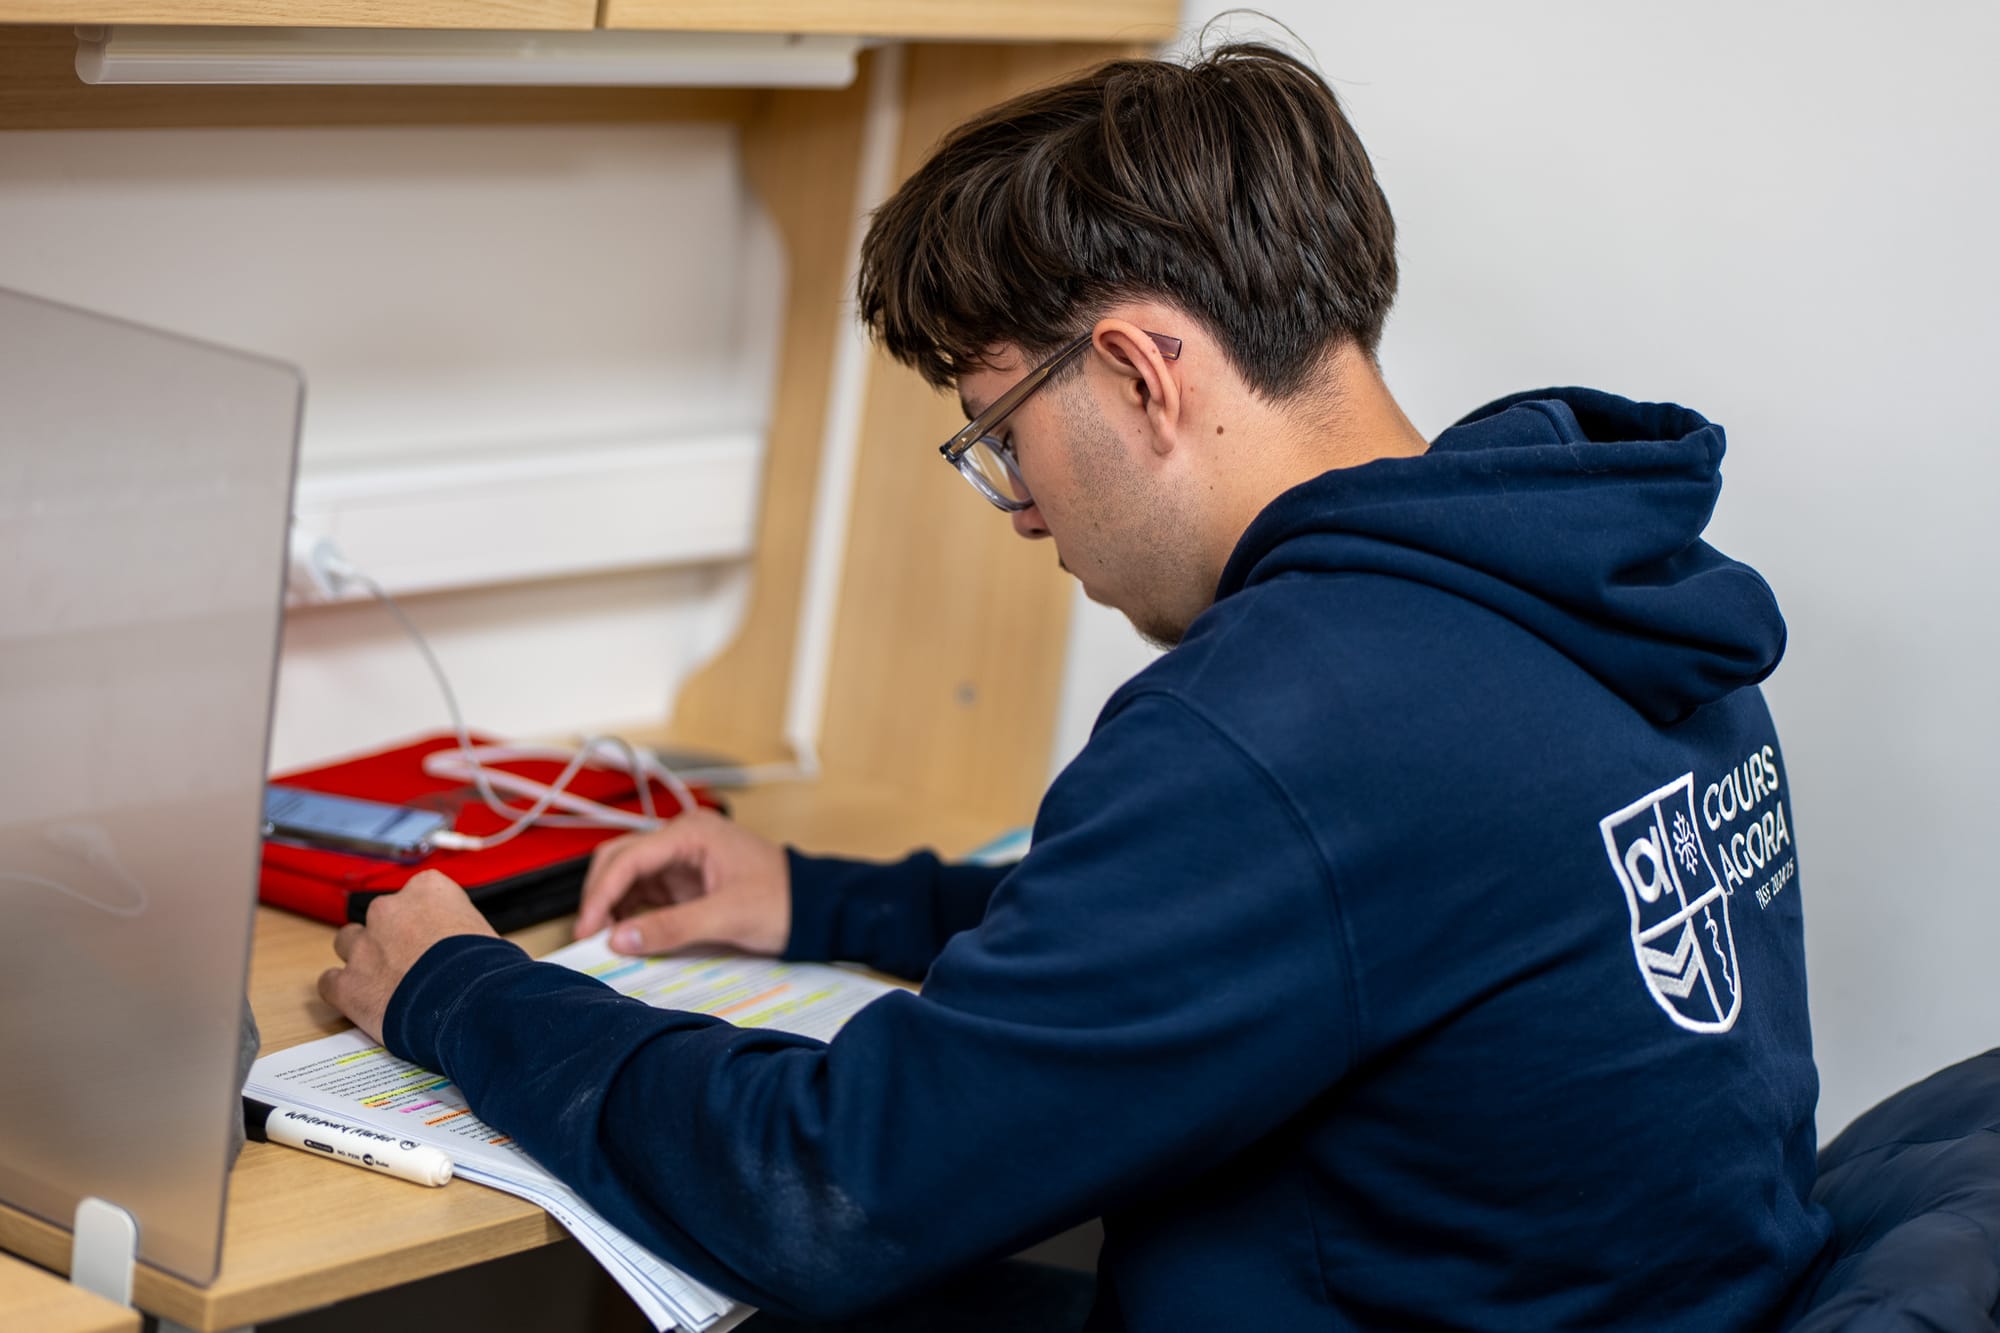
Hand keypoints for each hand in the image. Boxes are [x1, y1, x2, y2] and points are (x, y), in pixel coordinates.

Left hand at [317, 870, 497, 1043]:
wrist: (473, 1004)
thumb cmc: (489, 969)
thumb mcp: (485, 932)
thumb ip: (461, 929)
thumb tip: (463, 950)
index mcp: (428, 890)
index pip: (417, 894)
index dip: (423, 920)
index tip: (432, 938)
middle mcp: (390, 910)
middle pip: (379, 916)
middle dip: (390, 936)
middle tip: (410, 962)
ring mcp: (364, 946)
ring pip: (347, 942)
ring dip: (361, 957)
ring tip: (383, 981)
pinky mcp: (348, 984)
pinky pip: (330, 982)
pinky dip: (343, 992)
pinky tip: (362, 1002)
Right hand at [574, 808, 789, 956]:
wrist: (816, 908)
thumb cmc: (784, 901)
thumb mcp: (727, 916)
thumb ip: (672, 928)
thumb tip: (621, 940)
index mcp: (692, 832)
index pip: (628, 858)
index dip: (600, 894)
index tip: (587, 929)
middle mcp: (682, 838)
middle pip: (619, 860)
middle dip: (599, 897)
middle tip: (589, 936)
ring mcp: (682, 858)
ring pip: (627, 876)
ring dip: (612, 906)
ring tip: (605, 941)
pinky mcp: (685, 880)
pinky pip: (645, 893)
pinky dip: (630, 913)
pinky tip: (626, 935)